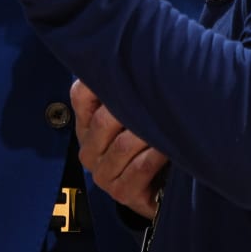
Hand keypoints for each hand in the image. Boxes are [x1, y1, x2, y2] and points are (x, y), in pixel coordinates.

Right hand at [71, 79, 167, 220]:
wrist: (163, 188)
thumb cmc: (151, 141)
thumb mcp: (138, 111)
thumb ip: (128, 89)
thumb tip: (136, 59)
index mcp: (87, 125)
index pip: (81, 95)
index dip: (103, 82)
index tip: (131, 72)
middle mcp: (89, 149)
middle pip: (104, 120)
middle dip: (134, 110)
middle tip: (159, 99)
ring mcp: (102, 173)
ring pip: (123, 145)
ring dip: (149, 135)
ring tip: (169, 125)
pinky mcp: (120, 193)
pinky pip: (138, 168)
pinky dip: (155, 157)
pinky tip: (168, 149)